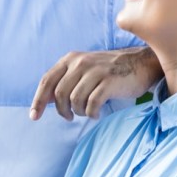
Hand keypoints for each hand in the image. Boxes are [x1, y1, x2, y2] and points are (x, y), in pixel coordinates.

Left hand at [30, 47, 161, 120]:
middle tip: (70, 117)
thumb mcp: (85, 69)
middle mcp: (81, 63)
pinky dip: (92, 113)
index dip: (38, 101)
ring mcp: (95, 71)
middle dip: (62, 111)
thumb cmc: (110, 71)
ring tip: (87, 111)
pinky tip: (97, 113)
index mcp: (71, 59)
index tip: (34, 116)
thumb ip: (66, 81)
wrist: (142, 63)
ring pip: (75, 100)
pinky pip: (92, 104)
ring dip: (80, 112)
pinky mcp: (109, 81)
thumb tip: (47, 100)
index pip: (47, 81)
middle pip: (60, 95)